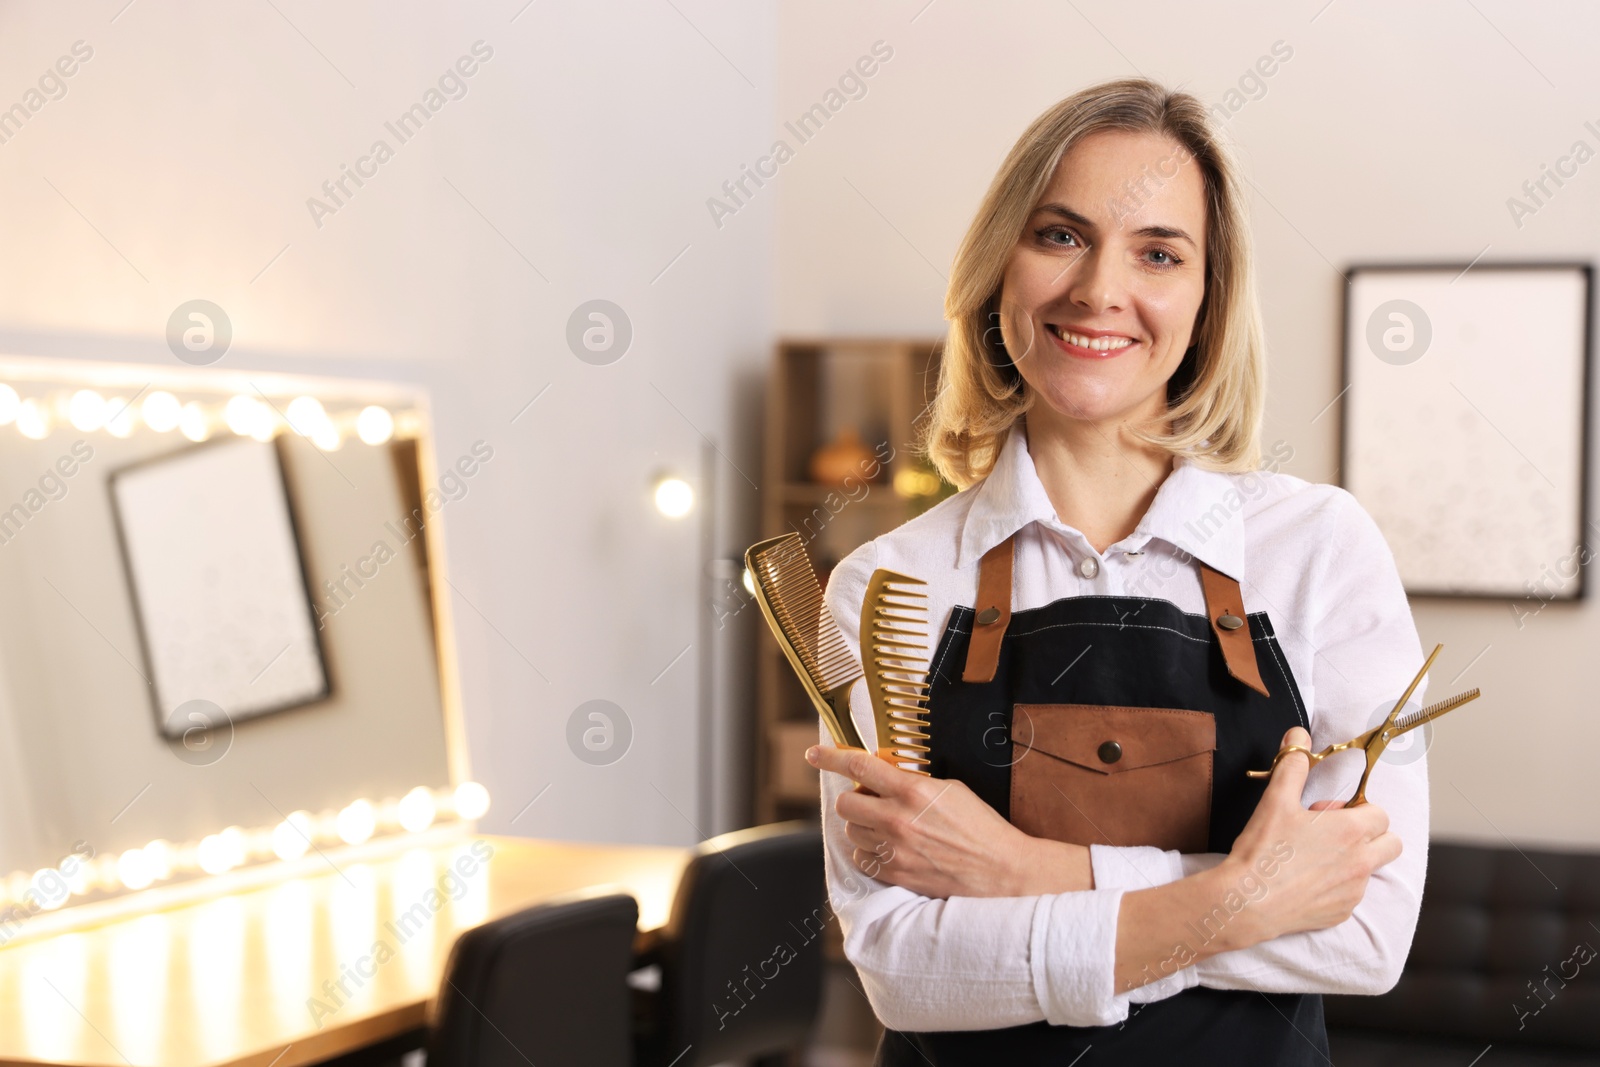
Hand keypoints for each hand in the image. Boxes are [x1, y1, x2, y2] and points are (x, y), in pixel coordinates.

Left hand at [807, 743, 1088, 897]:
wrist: (1000, 871)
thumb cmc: (981, 827)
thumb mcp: (950, 789)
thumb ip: (913, 782)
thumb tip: (884, 776)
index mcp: (913, 790)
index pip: (859, 765)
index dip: (830, 757)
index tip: (814, 754)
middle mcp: (897, 819)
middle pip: (846, 802)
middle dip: (856, 798)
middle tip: (875, 801)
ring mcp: (893, 850)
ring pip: (851, 831)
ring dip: (863, 826)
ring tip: (890, 827)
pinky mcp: (894, 875)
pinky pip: (861, 859)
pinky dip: (870, 852)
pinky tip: (891, 849)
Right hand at [1220, 726, 1402, 947]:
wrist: (1247, 901)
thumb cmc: (1264, 850)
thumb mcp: (1275, 800)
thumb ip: (1293, 764)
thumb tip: (1299, 735)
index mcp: (1351, 830)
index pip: (1380, 814)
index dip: (1357, 810)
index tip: (1328, 813)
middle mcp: (1361, 862)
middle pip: (1391, 844)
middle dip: (1370, 836)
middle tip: (1331, 835)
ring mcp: (1354, 891)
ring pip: (1370, 869)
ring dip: (1352, 861)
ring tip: (1312, 859)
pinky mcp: (1342, 913)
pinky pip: (1352, 895)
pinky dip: (1337, 886)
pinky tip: (1305, 882)